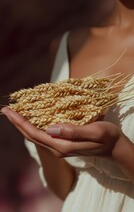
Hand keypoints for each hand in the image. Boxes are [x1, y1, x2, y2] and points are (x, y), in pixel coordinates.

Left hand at [1, 107, 121, 157]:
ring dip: (24, 124)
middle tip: (6, 110)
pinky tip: (32, 119)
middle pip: (31, 135)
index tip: (9, 111)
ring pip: (36, 135)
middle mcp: (57, 148)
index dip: (20, 122)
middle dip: (17, 122)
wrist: (114, 147)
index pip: (35, 133)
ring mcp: (59, 147)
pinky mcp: (63, 143)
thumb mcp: (95, 132)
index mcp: (62, 145)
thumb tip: (50, 128)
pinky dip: (34, 126)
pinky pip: (43, 135)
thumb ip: (74, 132)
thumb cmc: (107, 137)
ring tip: (15, 113)